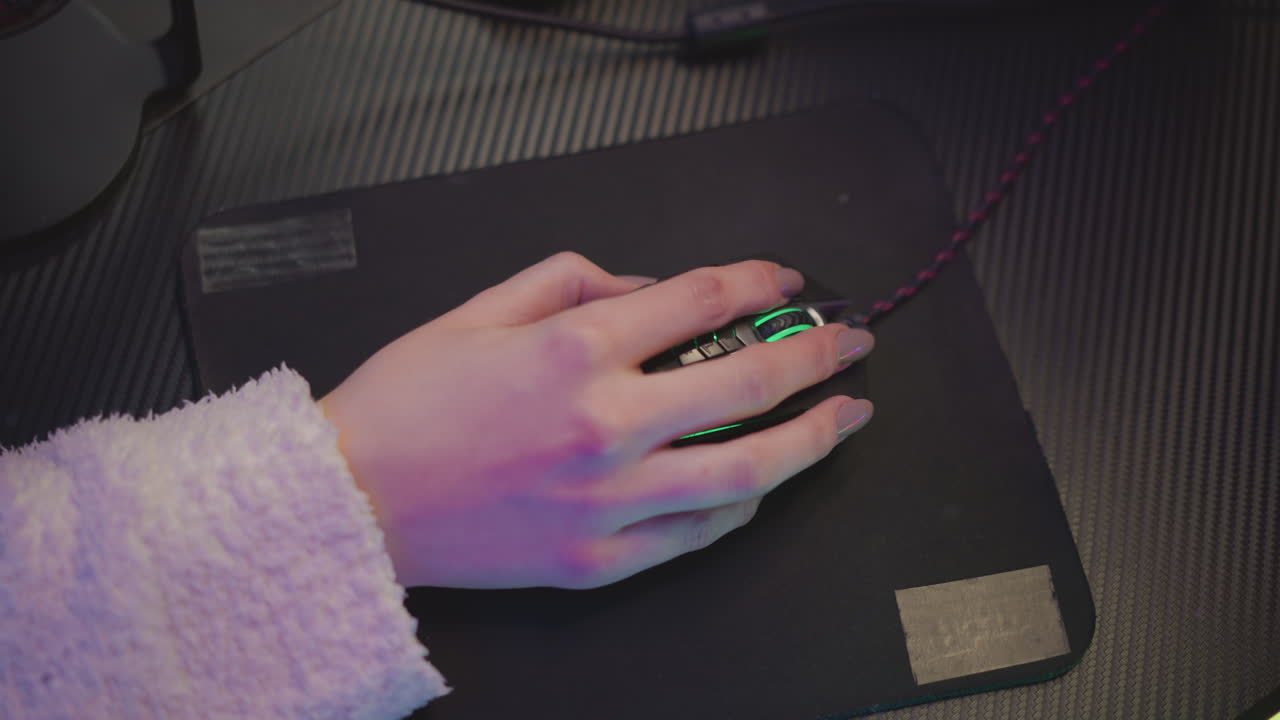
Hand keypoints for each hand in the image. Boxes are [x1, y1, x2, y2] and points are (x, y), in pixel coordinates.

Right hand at [319, 252, 873, 588]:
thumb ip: (574, 281)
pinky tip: (764, 486)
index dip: (760, 283)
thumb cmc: (407, 402)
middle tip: (852, 343)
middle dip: (817, 355)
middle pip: (748, 384)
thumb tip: (648, 290)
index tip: (786, 282)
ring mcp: (607, 501)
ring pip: (745, 470)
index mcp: (575, 350)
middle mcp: (605, 424)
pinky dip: (740, 507)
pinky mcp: (598, 559)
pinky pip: (696, 535)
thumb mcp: (480, 309)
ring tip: (847, 418)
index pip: (702, 300)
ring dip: (811, 439)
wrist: (352, 500)